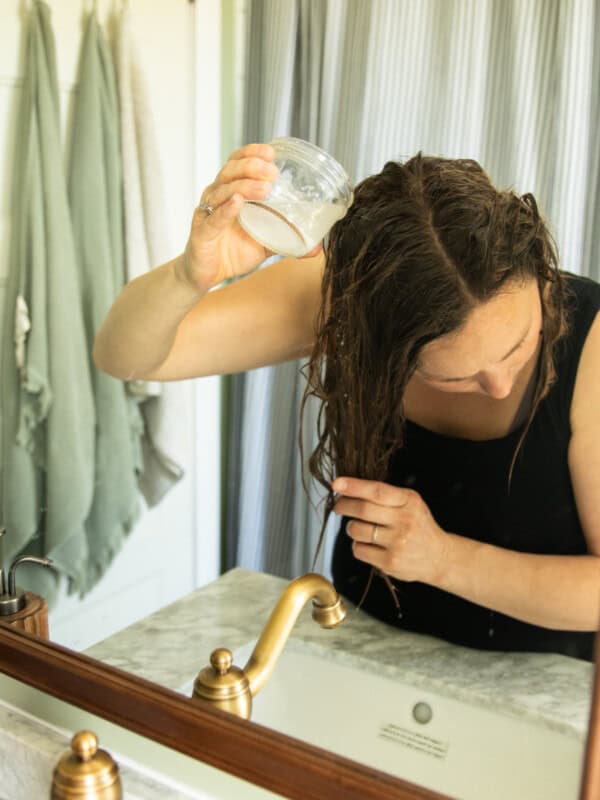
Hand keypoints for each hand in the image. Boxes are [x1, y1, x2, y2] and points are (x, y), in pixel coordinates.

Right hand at [178, 143, 320, 291]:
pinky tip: (237, 203)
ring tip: (264, 188)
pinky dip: (226, 209)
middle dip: (251, 167)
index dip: (251, 153)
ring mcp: (207, 213)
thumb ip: (287, 240)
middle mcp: (217, 197)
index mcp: (231, 191)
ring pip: (223, 190)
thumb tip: (317, 248)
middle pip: (230, 171)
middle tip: (272, 172)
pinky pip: (213, 217)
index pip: (237, 163)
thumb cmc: (232, 252)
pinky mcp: (202, 232)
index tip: (271, 152)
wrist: (208, 274)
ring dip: (244, 186)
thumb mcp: (265, 243)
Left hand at [332, 477, 449, 584]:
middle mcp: (405, 521)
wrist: (439, 557)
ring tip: (360, 527)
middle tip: (339, 506)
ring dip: (352, 527)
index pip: (377, 491)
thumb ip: (385, 496)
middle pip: (363, 510)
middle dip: (344, 506)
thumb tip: (349, 489)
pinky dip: (358, 545)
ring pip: (357, 530)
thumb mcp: (410, 503)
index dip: (354, 486)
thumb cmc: (419, 526)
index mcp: (409, 501)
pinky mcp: (390, 562)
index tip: (337, 484)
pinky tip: (369, 544)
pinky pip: (359, 550)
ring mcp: (398, 543)